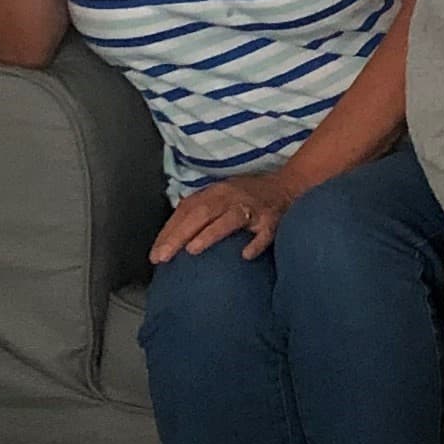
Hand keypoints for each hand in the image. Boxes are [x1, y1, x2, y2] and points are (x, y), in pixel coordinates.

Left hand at [151, 175, 295, 263]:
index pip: (187, 209)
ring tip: (193, 250)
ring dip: (211, 233)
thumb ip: (199, 213)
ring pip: (230, 218)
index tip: (155, 254)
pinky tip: (245, 255)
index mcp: (216, 192)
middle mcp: (232, 197)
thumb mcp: (222, 198)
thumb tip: (169, 239)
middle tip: (163, 256)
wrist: (289, 187)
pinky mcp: (273, 220)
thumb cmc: (248, 198)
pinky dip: (256, 243)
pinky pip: (265, 232)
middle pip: (202, 212)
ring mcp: (253, 208)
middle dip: (180, 234)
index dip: (169, 231)